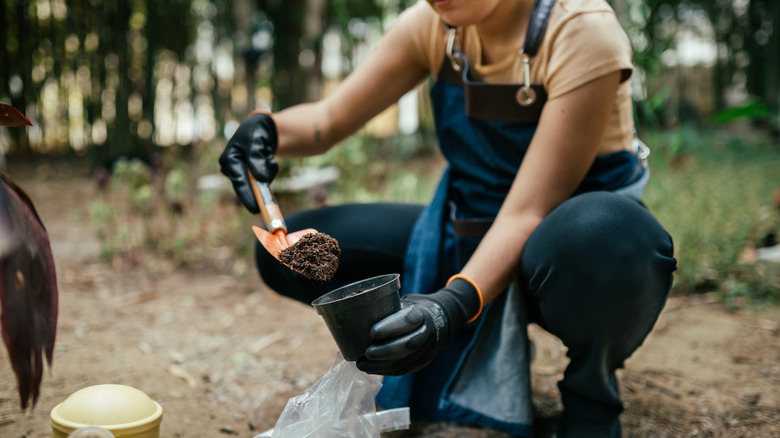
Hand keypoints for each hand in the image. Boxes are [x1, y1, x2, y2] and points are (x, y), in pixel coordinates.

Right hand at [219, 112, 278, 212]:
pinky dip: (268, 172)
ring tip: (270, 161)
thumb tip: (260, 178)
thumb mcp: (256, 140)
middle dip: (258, 191)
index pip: (239, 180)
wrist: (262, 129)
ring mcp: (240, 172)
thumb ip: (256, 157)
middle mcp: (231, 168)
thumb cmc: (256, 132)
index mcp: (229, 159)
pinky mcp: (249, 175)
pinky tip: (270, 161)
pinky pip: (262, 180)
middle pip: (245, 187)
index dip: (248, 196)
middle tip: (268, 208)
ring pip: (256, 183)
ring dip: (267, 175)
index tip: (256, 208)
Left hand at [356, 276, 481, 375]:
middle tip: (365, 354)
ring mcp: (428, 350)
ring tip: (361, 364)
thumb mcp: (403, 303)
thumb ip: (386, 310)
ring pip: (405, 362)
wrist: (441, 320)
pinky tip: (371, 369)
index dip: (390, 327)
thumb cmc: (413, 309)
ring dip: (381, 366)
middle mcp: (428, 332)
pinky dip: (386, 371)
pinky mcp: (424, 362)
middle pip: (408, 345)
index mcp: (422, 313)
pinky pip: (404, 370)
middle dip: (384, 351)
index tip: (371, 332)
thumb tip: (354, 316)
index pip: (408, 321)